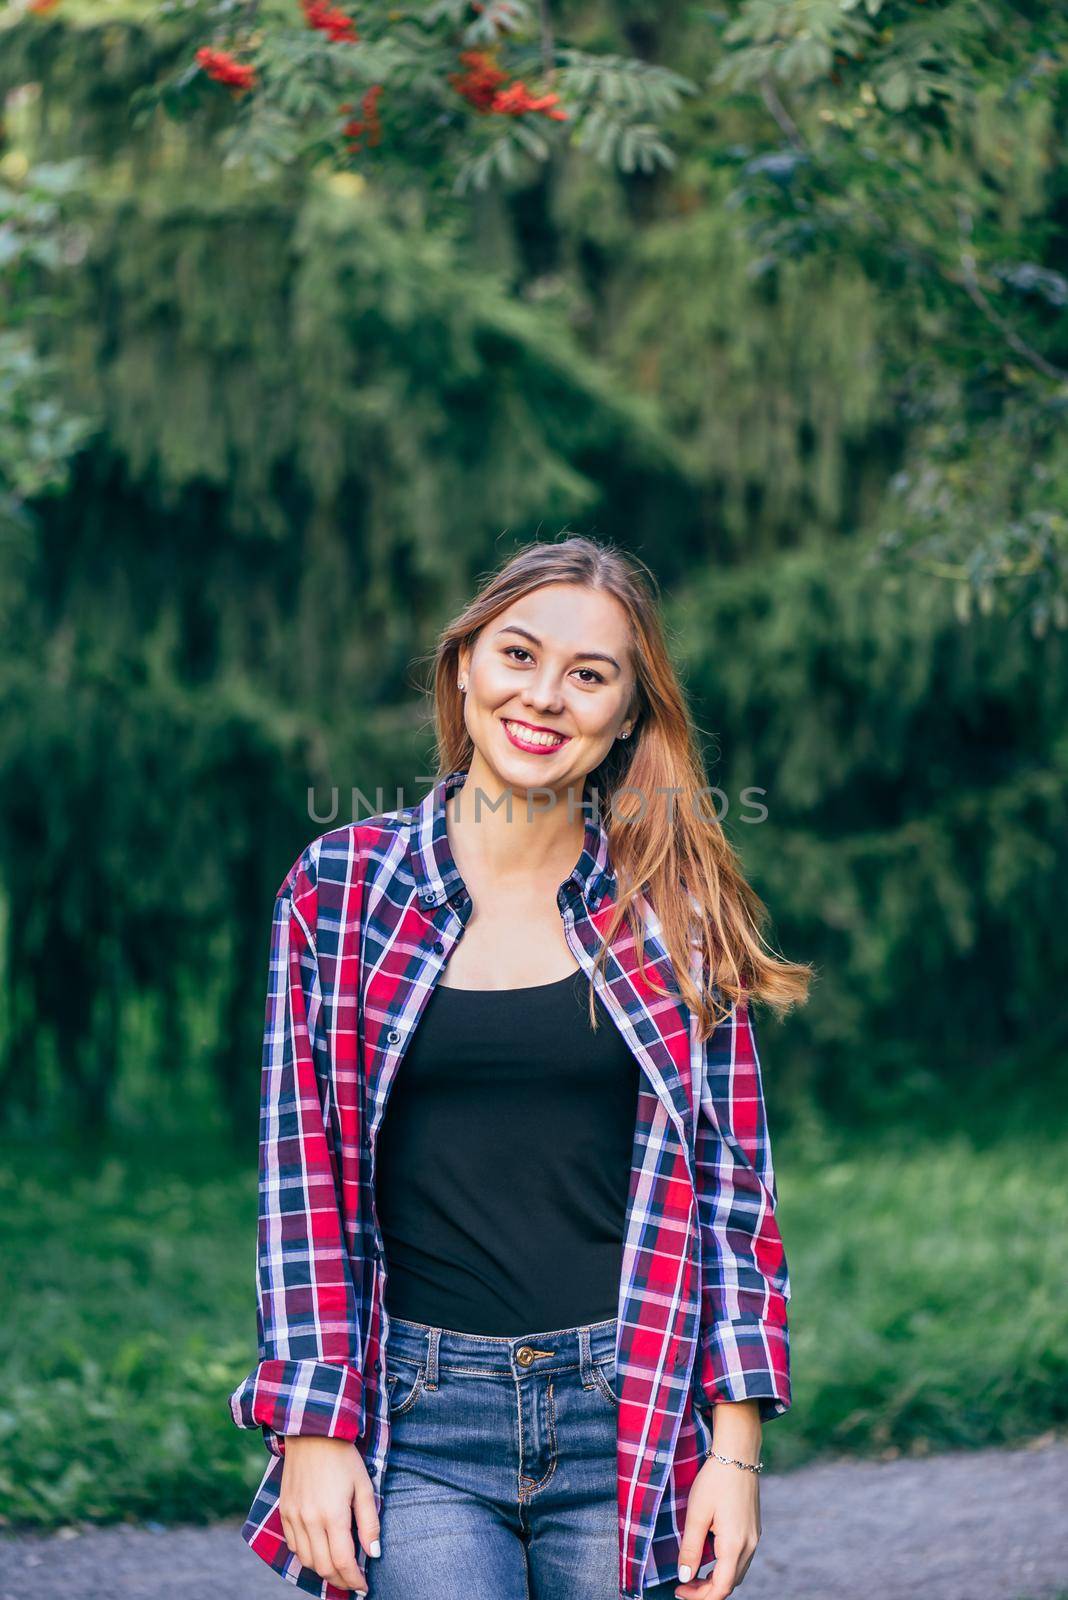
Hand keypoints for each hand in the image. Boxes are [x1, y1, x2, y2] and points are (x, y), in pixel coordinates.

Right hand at [278, 1435, 379, 1593]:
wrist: (312, 1432)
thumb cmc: (344, 1457)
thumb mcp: (364, 1486)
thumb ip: (369, 1522)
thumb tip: (373, 1554)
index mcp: (332, 1514)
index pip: (343, 1562)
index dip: (354, 1579)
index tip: (364, 1586)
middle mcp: (309, 1520)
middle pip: (323, 1567)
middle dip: (340, 1580)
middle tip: (353, 1582)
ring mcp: (294, 1516)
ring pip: (306, 1560)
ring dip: (323, 1571)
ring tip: (338, 1570)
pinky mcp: (284, 1511)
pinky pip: (293, 1545)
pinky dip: (306, 1555)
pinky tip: (319, 1551)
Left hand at [673, 1454, 760, 1599]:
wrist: (738, 1454)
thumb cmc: (715, 1481)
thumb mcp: (696, 1514)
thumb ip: (691, 1548)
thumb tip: (684, 1576)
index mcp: (734, 1545)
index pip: (720, 1588)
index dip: (699, 1596)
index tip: (679, 1591)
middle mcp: (749, 1546)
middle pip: (729, 1583)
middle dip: (706, 1590)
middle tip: (683, 1584)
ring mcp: (754, 1538)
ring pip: (736, 1572)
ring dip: (716, 1579)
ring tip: (693, 1574)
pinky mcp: (753, 1529)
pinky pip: (741, 1558)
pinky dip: (725, 1566)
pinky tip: (710, 1558)